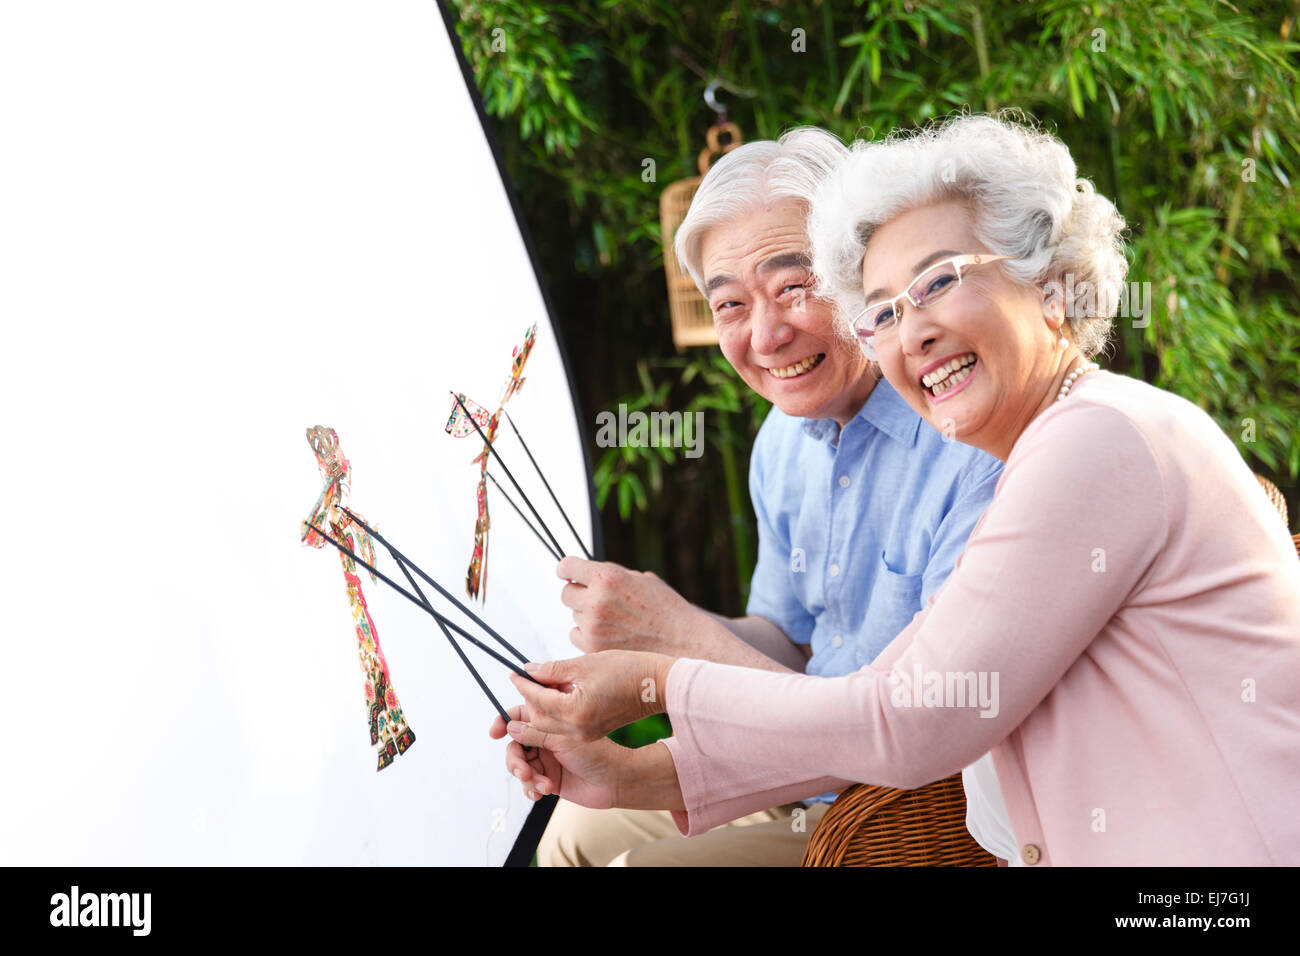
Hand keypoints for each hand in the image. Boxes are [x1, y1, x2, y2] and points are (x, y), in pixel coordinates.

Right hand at [488, 704, 625, 808]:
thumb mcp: (563, 739)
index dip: (503, 722)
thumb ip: (535, 732)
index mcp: (549, 722)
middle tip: (524, 770)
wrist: (615, 781)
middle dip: (515, 759)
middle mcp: (545, 739)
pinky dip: (531, 788)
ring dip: (526, 777)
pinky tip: (542, 792)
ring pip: (520, 766)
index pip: (519, 717)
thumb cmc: (597, 754)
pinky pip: (529, 784)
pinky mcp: (548, 779)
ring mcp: (546, 760)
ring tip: (541, 784)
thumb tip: (510, 726)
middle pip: (515, 745)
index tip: (494, 732)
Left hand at [508, 650, 673, 742]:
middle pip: (539, 719)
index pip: (538, 699)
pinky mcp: (592, 734)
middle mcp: (578, 729)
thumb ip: (554, 670)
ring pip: (549, 727)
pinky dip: (553, 716)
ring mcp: (586, 734)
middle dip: (528, 701)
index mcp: (575, 711)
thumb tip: (529, 671)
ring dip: (539, 710)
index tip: (514, 674)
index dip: (524, 685)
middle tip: (523, 681)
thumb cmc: (627, 669)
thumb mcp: (586, 664)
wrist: (657, 686)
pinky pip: (563, 729)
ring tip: (536, 690)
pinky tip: (554, 699)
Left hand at [557, 557, 697, 653]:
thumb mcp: (642, 579)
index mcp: (608, 577)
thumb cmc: (666, 609)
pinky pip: (576, 635)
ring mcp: (594, 626)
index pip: (567, 566)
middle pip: (566, 593)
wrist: (684, 642)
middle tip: (596, 599)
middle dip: (578, 593)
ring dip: (586, 615)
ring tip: (613, 620)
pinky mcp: (593, 647)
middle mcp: (597, 600)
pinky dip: (587, 634)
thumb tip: (588, 574)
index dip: (567, 569)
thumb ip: (612, 575)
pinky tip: (609, 635)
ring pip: (574, 615)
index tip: (568, 573)